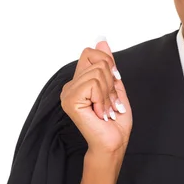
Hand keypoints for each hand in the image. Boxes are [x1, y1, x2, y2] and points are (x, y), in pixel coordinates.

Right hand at [60, 38, 132, 157]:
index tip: (114, 83)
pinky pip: (94, 84)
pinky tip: (100, 113)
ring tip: (106, 110)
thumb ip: (108, 64)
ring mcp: (68, 93)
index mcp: (79, 81)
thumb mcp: (115, 85)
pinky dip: (104, 99)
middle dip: (112, 82)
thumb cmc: (116, 119)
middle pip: (97, 61)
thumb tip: (101, 41)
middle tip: (110, 103)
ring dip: (109, 94)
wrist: (114, 142)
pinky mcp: (70, 100)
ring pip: (98, 73)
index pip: (91, 53)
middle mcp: (70, 86)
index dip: (108, 64)